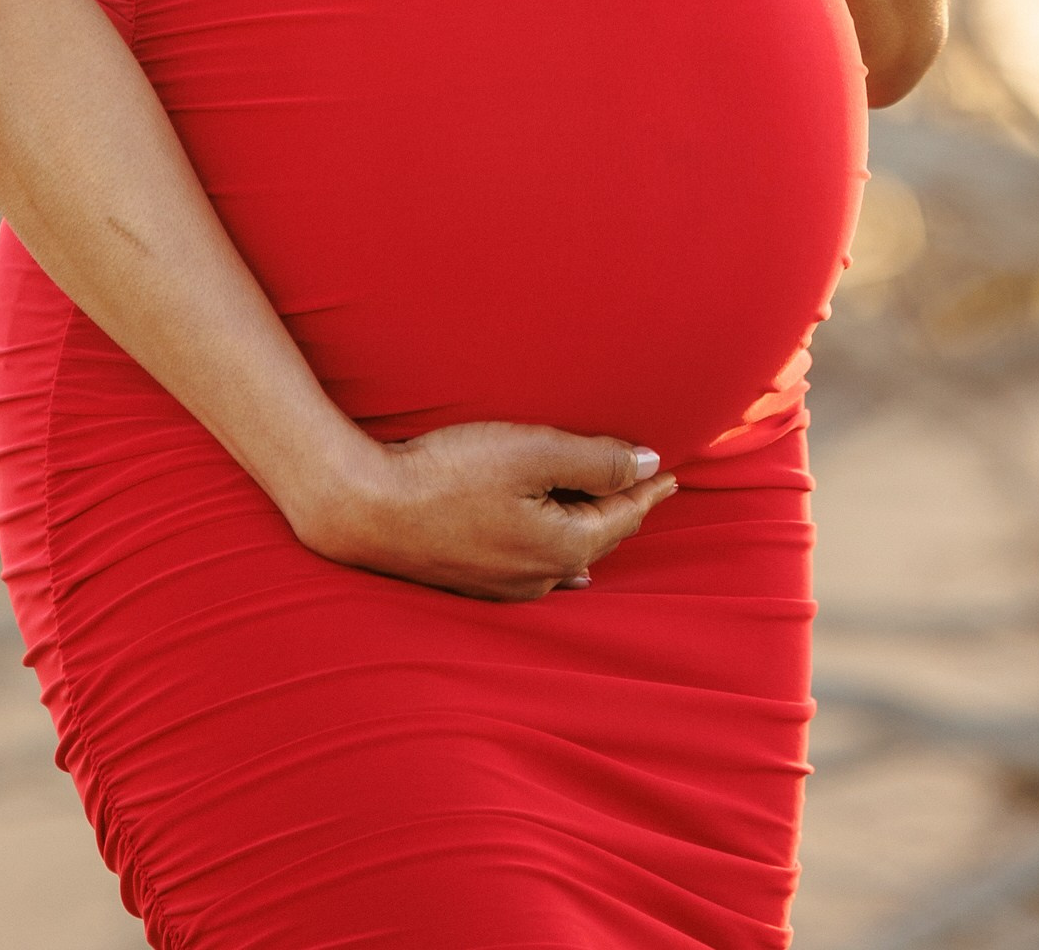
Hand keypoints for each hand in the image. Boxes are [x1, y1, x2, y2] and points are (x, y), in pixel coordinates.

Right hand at [288, 421, 678, 599]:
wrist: (366, 509)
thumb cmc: (449, 475)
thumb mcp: (532, 452)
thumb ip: (595, 460)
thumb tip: (647, 463)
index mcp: (562, 546)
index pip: (622, 515)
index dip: (647, 489)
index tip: (671, 472)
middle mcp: (539, 578)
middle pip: (597, 538)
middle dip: (624, 509)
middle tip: (647, 483)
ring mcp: (504, 586)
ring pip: (567, 556)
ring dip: (590, 528)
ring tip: (609, 511)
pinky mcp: (473, 581)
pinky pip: (536, 567)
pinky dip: (557, 547)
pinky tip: (562, 561)